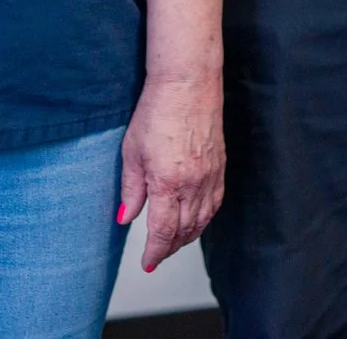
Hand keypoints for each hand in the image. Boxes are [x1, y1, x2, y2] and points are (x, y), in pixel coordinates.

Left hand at [120, 70, 222, 272]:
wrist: (188, 83)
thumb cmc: (158, 110)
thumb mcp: (132, 152)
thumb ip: (131, 189)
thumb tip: (125, 218)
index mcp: (168, 183)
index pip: (163, 232)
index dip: (155, 253)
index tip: (147, 262)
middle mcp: (194, 184)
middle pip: (184, 231)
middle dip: (169, 248)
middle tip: (157, 254)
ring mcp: (210, 176)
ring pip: (202, 221)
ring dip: (187, 236)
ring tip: (174, 242)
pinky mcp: (220, 167)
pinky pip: (215, 204)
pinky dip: (204, 218)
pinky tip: (196, 219)